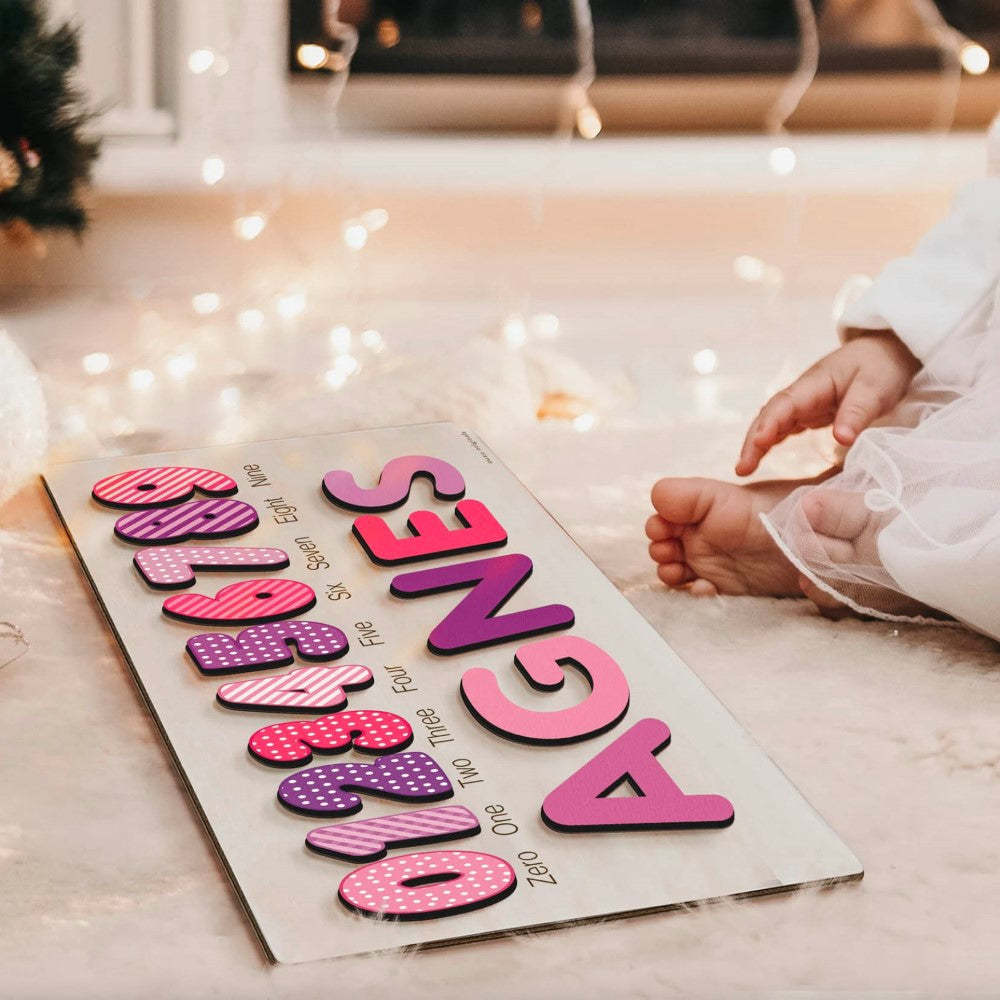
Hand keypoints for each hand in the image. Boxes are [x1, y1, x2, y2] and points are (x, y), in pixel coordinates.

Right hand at [736, 330, 920, 475]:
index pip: (784, 404)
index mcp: (814, 384)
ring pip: (772, 422)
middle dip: (753, 440)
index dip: (769, 424)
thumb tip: (841, 440)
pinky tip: (760, 456)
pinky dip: (769, 440)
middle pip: (769, 415)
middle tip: (741, 468)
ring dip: (756, 443)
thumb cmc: (881, 367)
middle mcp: (801, 393)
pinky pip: (783, 427)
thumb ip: (857, 413)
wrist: (887, 350)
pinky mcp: (809, 412)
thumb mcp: (876, 389)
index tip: (758, 443)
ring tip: (743, 469)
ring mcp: (803, 402)